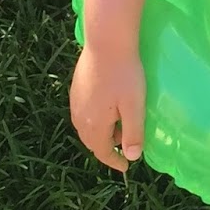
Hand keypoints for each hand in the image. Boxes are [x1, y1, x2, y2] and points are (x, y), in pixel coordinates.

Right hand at [69, 46, 146, 170]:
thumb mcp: (134, 106)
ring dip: (101, 132)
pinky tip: (108, 108)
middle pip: (92, 140)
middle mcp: (79, 116)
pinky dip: (96, 118)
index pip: (102, 151)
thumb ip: (133, 133)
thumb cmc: (124, 74)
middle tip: (123, 148)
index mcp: (94, 125)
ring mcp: (75, 101)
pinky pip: (84, 112)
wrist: (106, 42)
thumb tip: (132, 157)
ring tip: (119, 127)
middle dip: (106, 147)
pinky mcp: (76, 87)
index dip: (114, 160)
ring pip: (86, 126)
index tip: (125, 167)